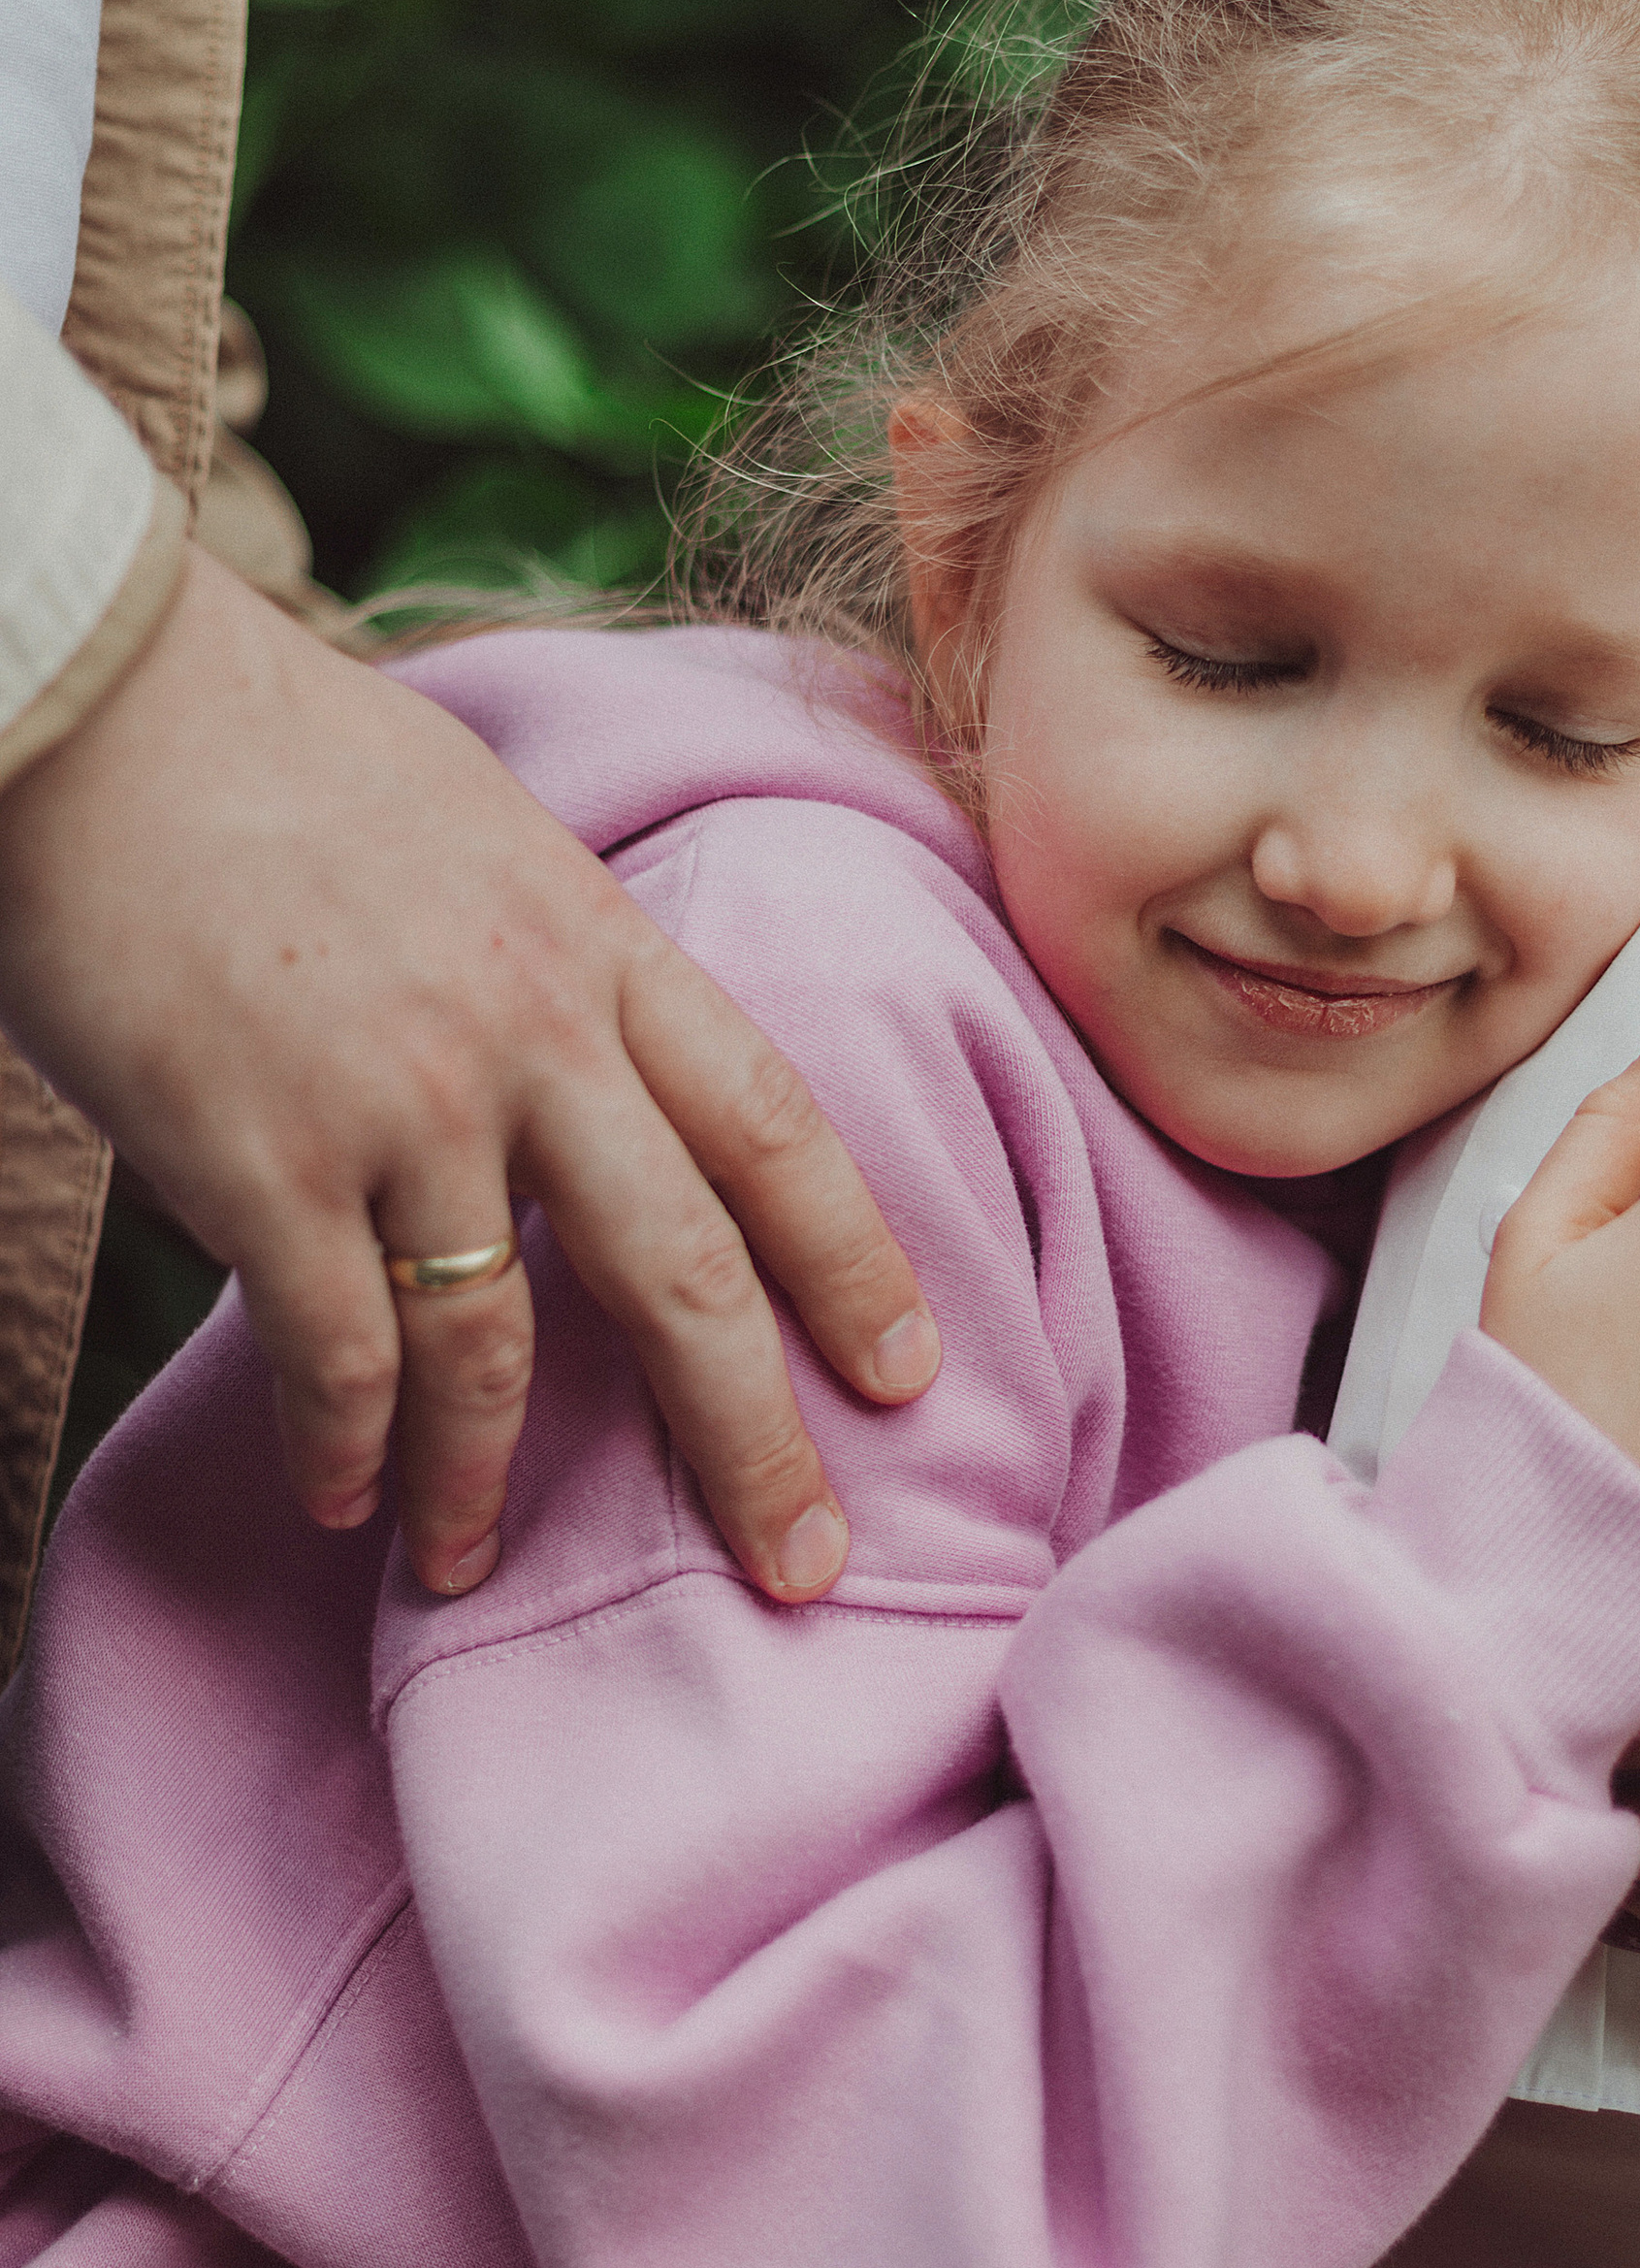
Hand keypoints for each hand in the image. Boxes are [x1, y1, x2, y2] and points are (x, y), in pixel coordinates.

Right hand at [0, 550, 938, 1600]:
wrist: (102, 702)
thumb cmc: (275, 751)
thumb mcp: (482, 827)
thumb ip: (553, 948)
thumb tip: (580, 1041)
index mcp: (599, 944)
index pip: (774, 1125)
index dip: (855, 1261)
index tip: (909, 1373)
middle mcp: (532, 1033)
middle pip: (686, 1270)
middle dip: (753, 1438)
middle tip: (801, 1564)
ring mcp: (404, 1103)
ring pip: (498, 1344)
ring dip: (487, 1481)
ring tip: (468, 1565)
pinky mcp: (266, 1158)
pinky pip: (338, 1348)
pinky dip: (348, 1443)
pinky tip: (342, 1494)